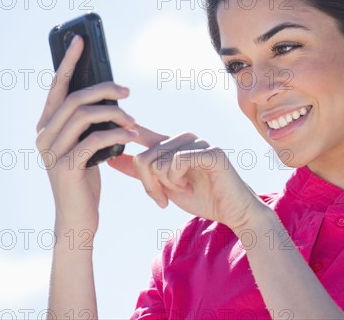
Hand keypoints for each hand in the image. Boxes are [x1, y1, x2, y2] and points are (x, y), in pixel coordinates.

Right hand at [35, 35, 137, 233]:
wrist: (78, 217)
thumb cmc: (85, 179)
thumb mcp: (87, 145)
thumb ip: (90, 123)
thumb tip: (113, 96)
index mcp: (47, 126)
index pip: (57, 87)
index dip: (68, 61)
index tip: (81, 39)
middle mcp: (43, 135)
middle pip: (74, 98)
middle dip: (103, 89)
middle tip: (127, 91)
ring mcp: (52, 151)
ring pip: (83, 115)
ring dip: (114, 113)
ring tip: (133, 121)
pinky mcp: (66, 166)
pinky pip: (94, 139)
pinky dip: (117, 134)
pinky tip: (132, 137)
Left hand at [107, 125, 265, 230]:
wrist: (233, 211)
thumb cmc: (202, 197)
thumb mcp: (164, 186)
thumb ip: (140, 171)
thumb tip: (110, 159)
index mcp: (174, 143)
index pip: (142, 135)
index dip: (126, 134)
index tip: (112, 133)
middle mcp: (185, 137)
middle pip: (143, 157)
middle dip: (148, 185)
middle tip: (162, 199)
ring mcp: (199, 142)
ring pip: (157, 162)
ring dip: (166, 186)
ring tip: (184, 190)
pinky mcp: (210, 152)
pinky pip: (176, 163)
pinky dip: (178, 181)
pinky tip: (191, 188)